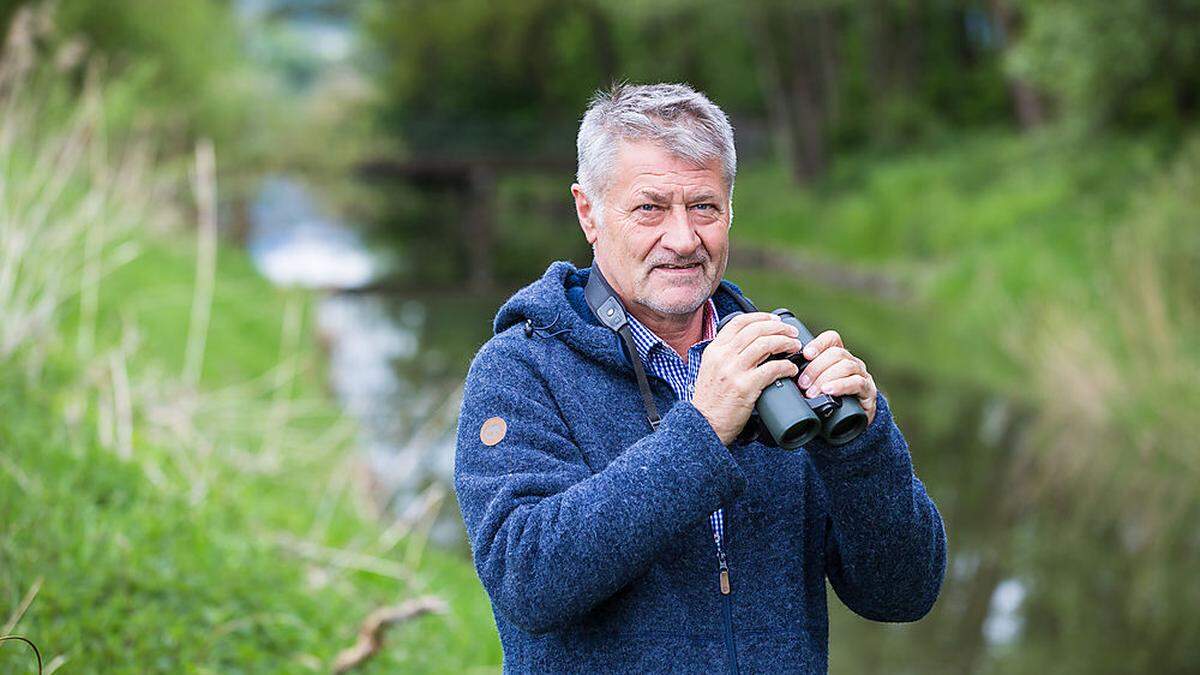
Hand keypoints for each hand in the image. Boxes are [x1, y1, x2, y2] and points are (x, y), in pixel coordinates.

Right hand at [692, 312, 802, 444]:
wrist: (704, 425)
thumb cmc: (711, 401)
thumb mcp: (711, 370)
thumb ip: (726, 356)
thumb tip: (752, 346)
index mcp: (714, 350)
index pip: (738, 322)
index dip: (761, 317)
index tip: (775, 320)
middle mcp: (722, 357)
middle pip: (756, 330)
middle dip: (779, 328)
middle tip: (792, 333)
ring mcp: (733, 371)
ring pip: (765, 344)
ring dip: (785, 343)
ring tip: (795, 347)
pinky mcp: (745, 387)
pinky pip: (772, 368)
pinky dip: (786, 366)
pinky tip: (791, 369)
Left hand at [796, 330, 877, 425]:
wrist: (850, 426)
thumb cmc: (828, 404)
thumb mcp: (815, 388)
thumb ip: (802, 379)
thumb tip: (778, 375)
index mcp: (838, 358)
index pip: (831, 339)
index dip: (818, 344)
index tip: (805, 354)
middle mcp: (852, 363)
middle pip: (836, 353)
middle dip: (815, 368)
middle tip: (802, 384)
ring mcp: (862, 376)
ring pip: (846, 366)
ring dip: (825, 378)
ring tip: (812, 392)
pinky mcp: (868, 392)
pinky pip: (857, 383)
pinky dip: (840, 385)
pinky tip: (828, 391)